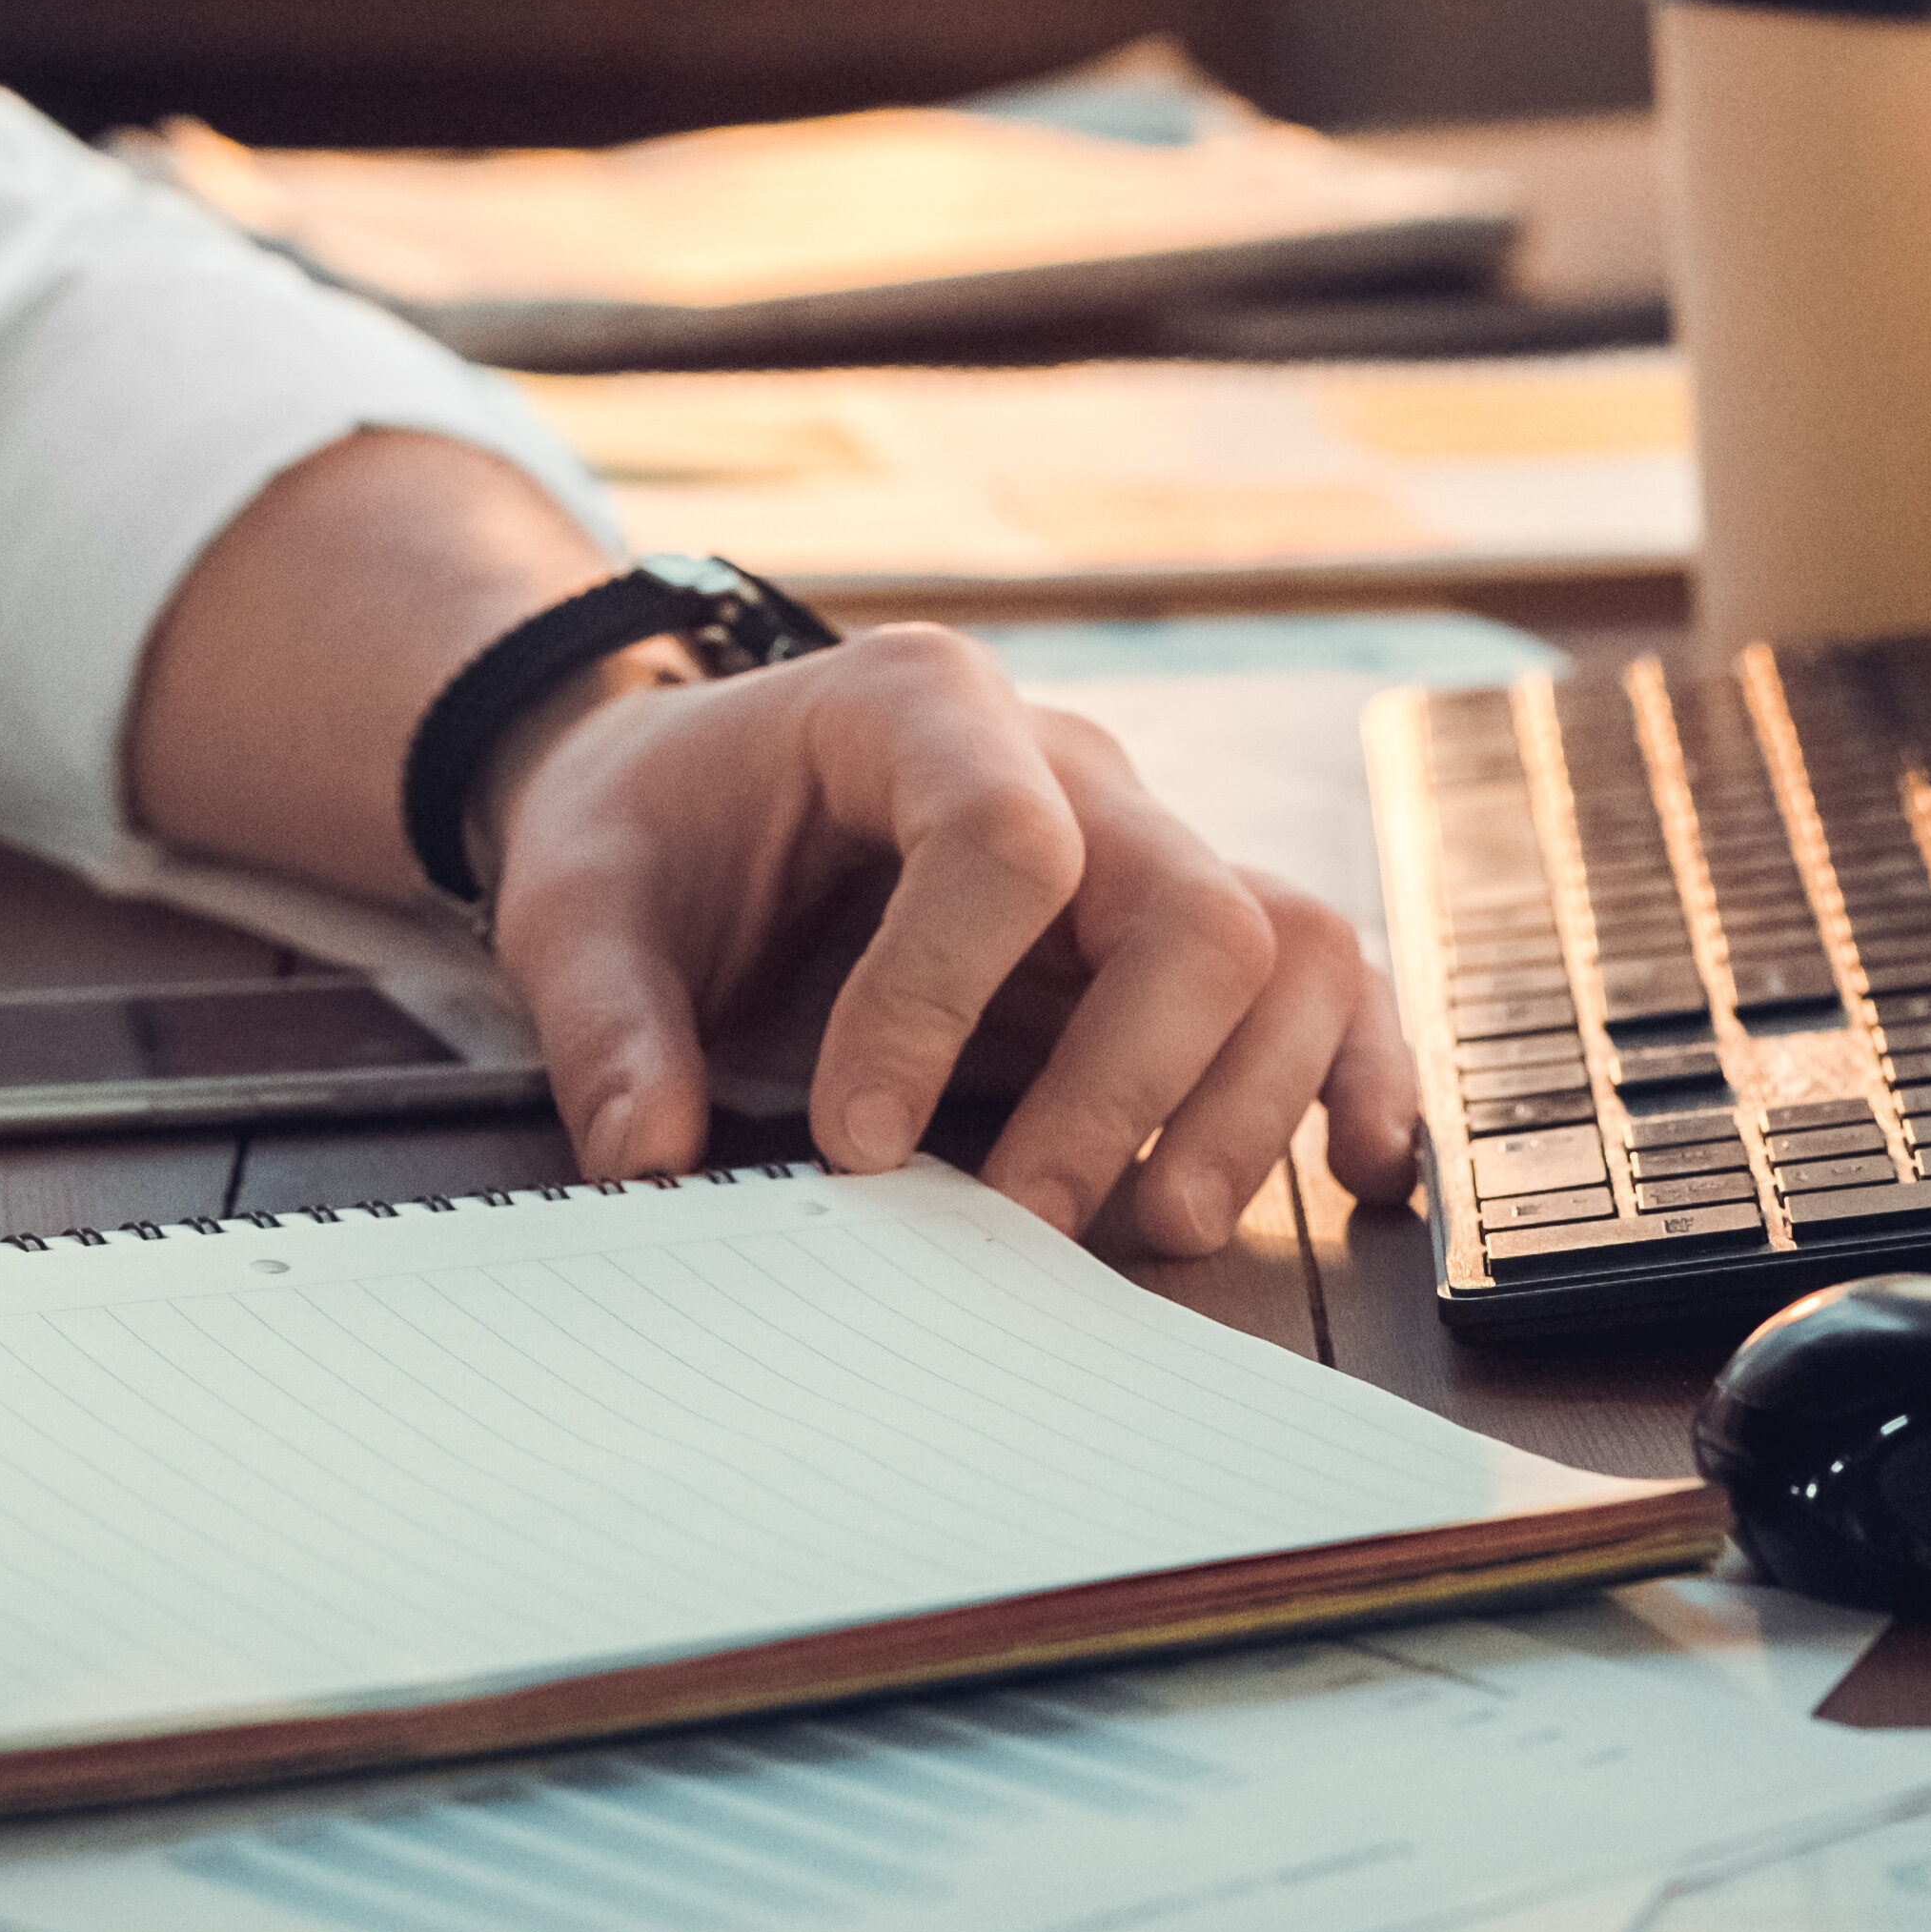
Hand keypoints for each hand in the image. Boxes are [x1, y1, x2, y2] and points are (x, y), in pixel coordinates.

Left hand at [473, 628, 1429, 1254]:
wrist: (697, 794)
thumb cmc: (658, 834)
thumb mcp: (578, 899)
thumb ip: (603, 1019)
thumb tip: (648, 1157)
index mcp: (917, 705)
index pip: (1001, 836)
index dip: (941, 998)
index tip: (854, 1142)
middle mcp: (1069, 765)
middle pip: (1188, 903)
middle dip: (1121, 1084)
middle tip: (1018, 1219)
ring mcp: (1143, 845)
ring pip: (1289, 948)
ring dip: (1244, 1105)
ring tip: (1148, 1226)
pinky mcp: (1176, 938)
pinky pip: (1327, 987)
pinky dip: (1352, 1082)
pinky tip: (1352, 1179)